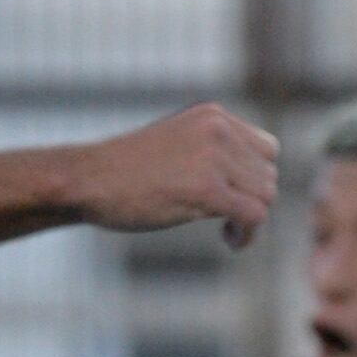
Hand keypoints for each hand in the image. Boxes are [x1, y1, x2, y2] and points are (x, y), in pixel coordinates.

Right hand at [72, 105, 278, 247]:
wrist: (87, 180)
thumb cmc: (127, 171)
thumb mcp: (178, 143)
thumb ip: (214, 151)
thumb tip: (256, 180)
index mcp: (213, 116)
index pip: (268, 148)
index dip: (257, 178)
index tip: (235, 197)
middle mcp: (218, 129)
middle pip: (270, 175)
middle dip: (254, 201)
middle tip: (227, 218)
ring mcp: (213, 157)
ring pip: (266, 196)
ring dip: (251, 220)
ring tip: (226, 229)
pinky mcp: (206, 189)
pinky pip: (255, 215)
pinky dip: (247, 234)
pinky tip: (229, 240)